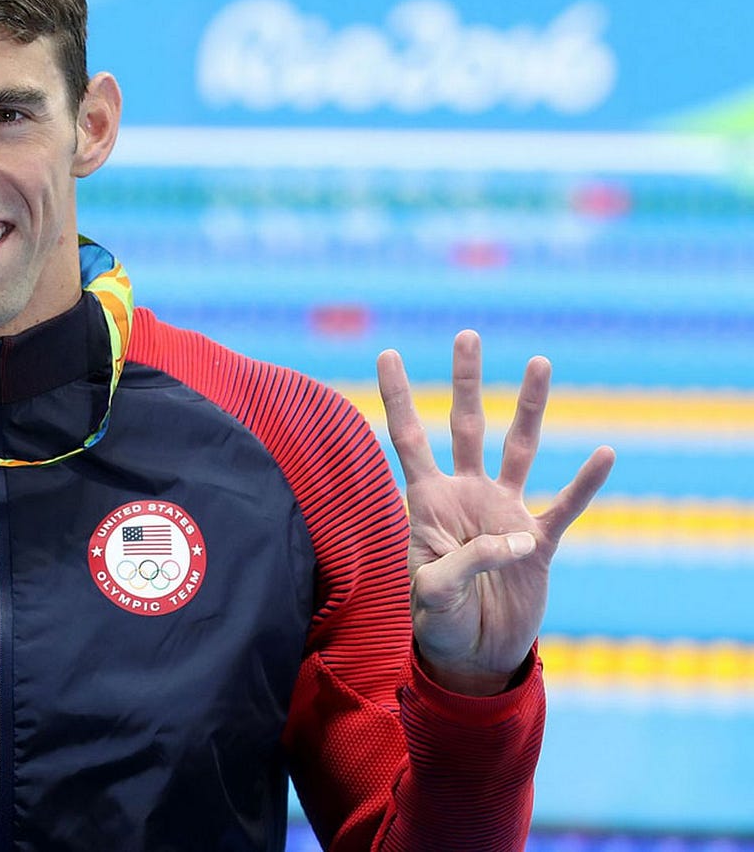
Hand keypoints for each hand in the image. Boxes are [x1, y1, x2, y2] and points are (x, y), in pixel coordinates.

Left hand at [376, 330, 614, 694]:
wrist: (473, 656)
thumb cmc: (438, 624)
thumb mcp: (434, 595)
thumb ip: (467, 563)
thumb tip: (517, 537)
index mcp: (428, 502)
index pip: (408, 440)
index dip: (397, 398)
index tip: (387, 353)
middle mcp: (466, 495)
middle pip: (465, 426)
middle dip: (465, 382)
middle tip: (467, 335)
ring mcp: (504, 512)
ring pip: (519, 448)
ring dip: (529, 407)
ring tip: (538, 363)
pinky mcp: (538, 541)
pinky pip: (566, 505)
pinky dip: (585, 482)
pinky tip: (606, 453)